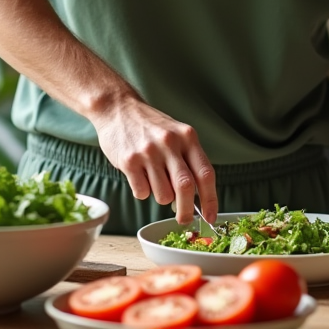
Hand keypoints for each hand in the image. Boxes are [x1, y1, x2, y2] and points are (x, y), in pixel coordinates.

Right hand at [89, 98, 217, 225]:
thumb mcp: (176, 134)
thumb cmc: (150, 126)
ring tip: (153, 180)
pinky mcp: (129, 161)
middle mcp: (170, 143)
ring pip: (163, 194)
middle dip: (186, 211)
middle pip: (186, 188)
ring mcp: (149, 152)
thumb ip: (187, 160)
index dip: (210, 199)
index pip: (206, 173)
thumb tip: (194, 198)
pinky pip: (141, 192)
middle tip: (184, 220)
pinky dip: (142, 192)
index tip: (211, 217)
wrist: (117, 108)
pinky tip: (138, 176)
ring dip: (160, 197)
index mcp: (187, 137)